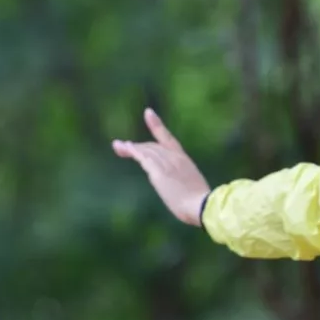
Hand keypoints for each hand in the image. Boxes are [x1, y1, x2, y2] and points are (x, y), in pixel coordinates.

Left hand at [113, 109, 210, 225]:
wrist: (202, 206)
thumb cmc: (201, 205)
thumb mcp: (194, 191)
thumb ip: (185, 188)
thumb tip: (186, 198)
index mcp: (185, 161)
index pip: (168, 139)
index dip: (157, 125)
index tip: (148, 113)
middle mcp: (175, 158)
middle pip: (153, 146)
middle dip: (138, 146)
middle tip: (123, 146)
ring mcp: (167, 163)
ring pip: (145, 150)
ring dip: (130, 148)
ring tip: (118, 146)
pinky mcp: (159, 171)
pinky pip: (142, 157)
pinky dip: (132, 150)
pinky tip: (123, 147)